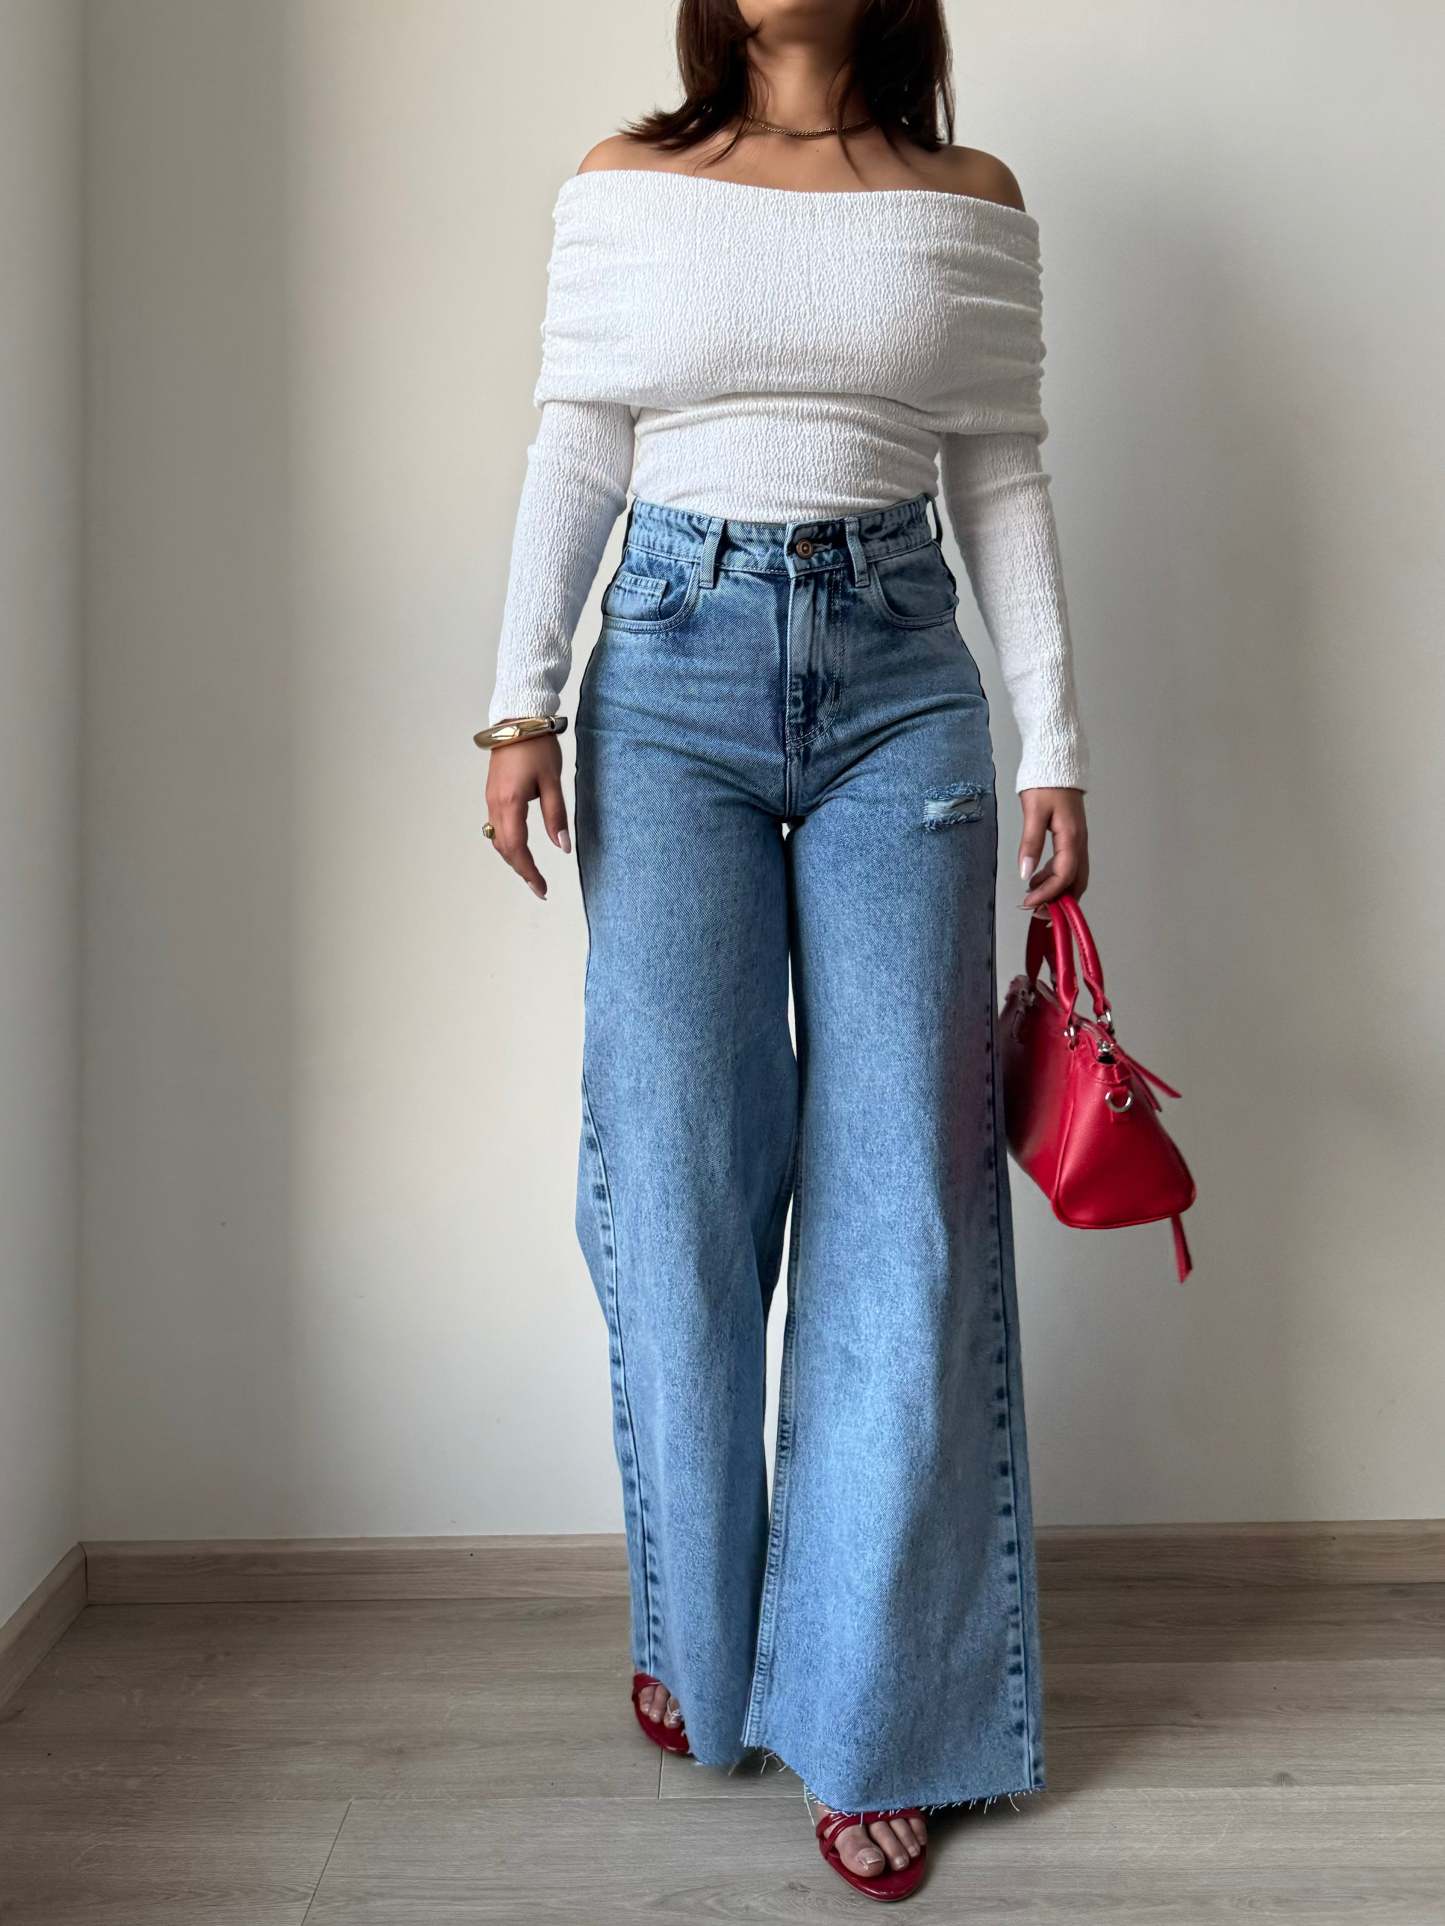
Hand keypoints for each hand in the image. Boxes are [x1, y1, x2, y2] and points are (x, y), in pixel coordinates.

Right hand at [484, 732, 569, 899]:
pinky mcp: (492, 794)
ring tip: (531, 871)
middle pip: (504, 848)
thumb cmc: (537, 747)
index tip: (542, 888)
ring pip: (497, 839)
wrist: (518, 720)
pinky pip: (495, 826)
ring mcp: (491, 800)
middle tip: (540, 886)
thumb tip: (562, 846)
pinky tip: (519, 847)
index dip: (529, 872)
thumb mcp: (553, 781)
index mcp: (510, 804)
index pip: (517, 848)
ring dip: (513, 858)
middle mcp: (495, 805)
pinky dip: (507, 843)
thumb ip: (556, 815)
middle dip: (521, 870)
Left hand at [1017, 787, 1088, 910]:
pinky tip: (1037, 879)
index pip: (1064, 876)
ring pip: (1073, 876)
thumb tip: (1025, 872)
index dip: (1047, 894)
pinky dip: (1055, 878)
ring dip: (1056, 891)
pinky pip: (1068, 865)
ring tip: (1033, 898)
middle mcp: (1079, 842)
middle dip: (1058, 901)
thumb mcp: (1033, 812)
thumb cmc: (1046, 782)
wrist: (1057, 761)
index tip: (1028, 904)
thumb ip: (1030, 843)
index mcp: (1072, 837)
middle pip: (1075, 882)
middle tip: (1036, 912)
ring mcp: (1078, 841)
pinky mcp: (1072, 837)